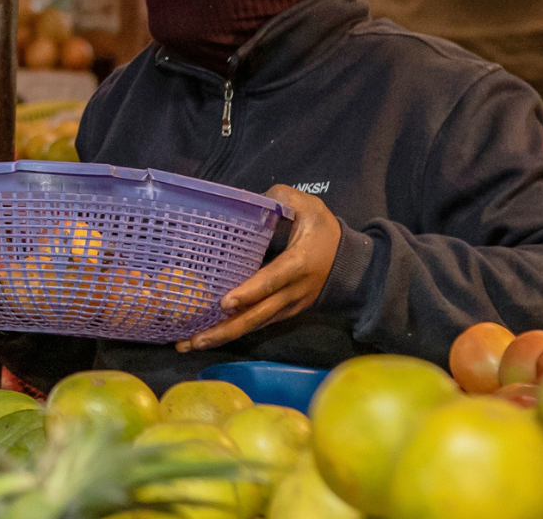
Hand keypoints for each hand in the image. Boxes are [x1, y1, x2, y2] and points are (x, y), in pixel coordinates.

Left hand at [178, 184, 341, 352]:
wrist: (353, 265)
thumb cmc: (326, 232)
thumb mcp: (310, 207)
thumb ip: (282, 198)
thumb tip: (251, 199)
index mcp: (297, 265)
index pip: (270, 281)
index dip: (248, 293)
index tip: (223, 303)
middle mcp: (292, 292)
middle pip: (257, 316)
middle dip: (224, 330)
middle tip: (193, 340)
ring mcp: (289, 307)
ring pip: (255, 325)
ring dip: (223, 336)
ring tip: (190, 344)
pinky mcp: (285, 313)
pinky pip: (258, 324)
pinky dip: (234, 331)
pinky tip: (209, 336)